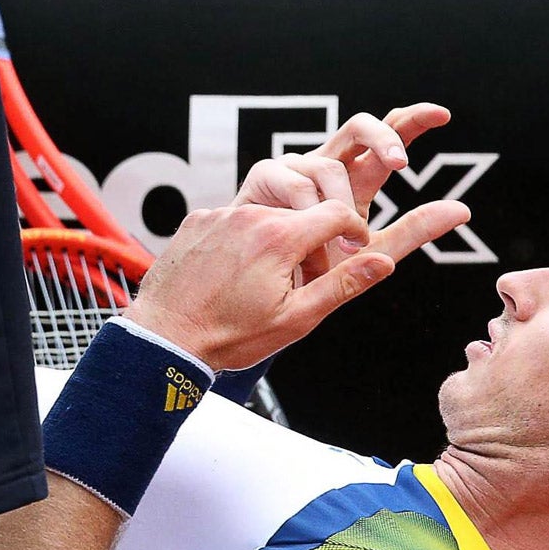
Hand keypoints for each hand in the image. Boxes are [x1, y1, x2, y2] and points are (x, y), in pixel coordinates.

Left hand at [129, 197, 469, 370]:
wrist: (163, 337)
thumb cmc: (229, 335)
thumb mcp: (296, 319)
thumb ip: (343, 285)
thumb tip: (385, 261)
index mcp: (280, 237)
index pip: (340, 212)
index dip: (355, 231)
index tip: (354, 252)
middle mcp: (251, 215)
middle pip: (303, 215)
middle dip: (313, 242)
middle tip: (303, 282)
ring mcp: (220, 214)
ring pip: (267, 217)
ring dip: (276, 242)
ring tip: (261, 284)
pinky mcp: (198, 219)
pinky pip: (233, 222)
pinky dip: (242, 241)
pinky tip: (232, 276)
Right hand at [234, 104, 453, 281]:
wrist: (263, 291)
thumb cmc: (315, 267)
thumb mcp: (373, 251)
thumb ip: (414, 230)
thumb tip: (463, 209)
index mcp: (355, 179)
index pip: (386, 141)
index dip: (412, 122)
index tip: (443, 115)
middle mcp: (326, 164)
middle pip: (358, 126)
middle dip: (383, 137)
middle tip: (401, 163)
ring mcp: (294, 166)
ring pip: (330, 164)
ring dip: (342, 205)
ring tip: (344, 244)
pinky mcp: (264, 175)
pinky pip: (295, 181)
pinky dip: (308, 212)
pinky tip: (308, 235)